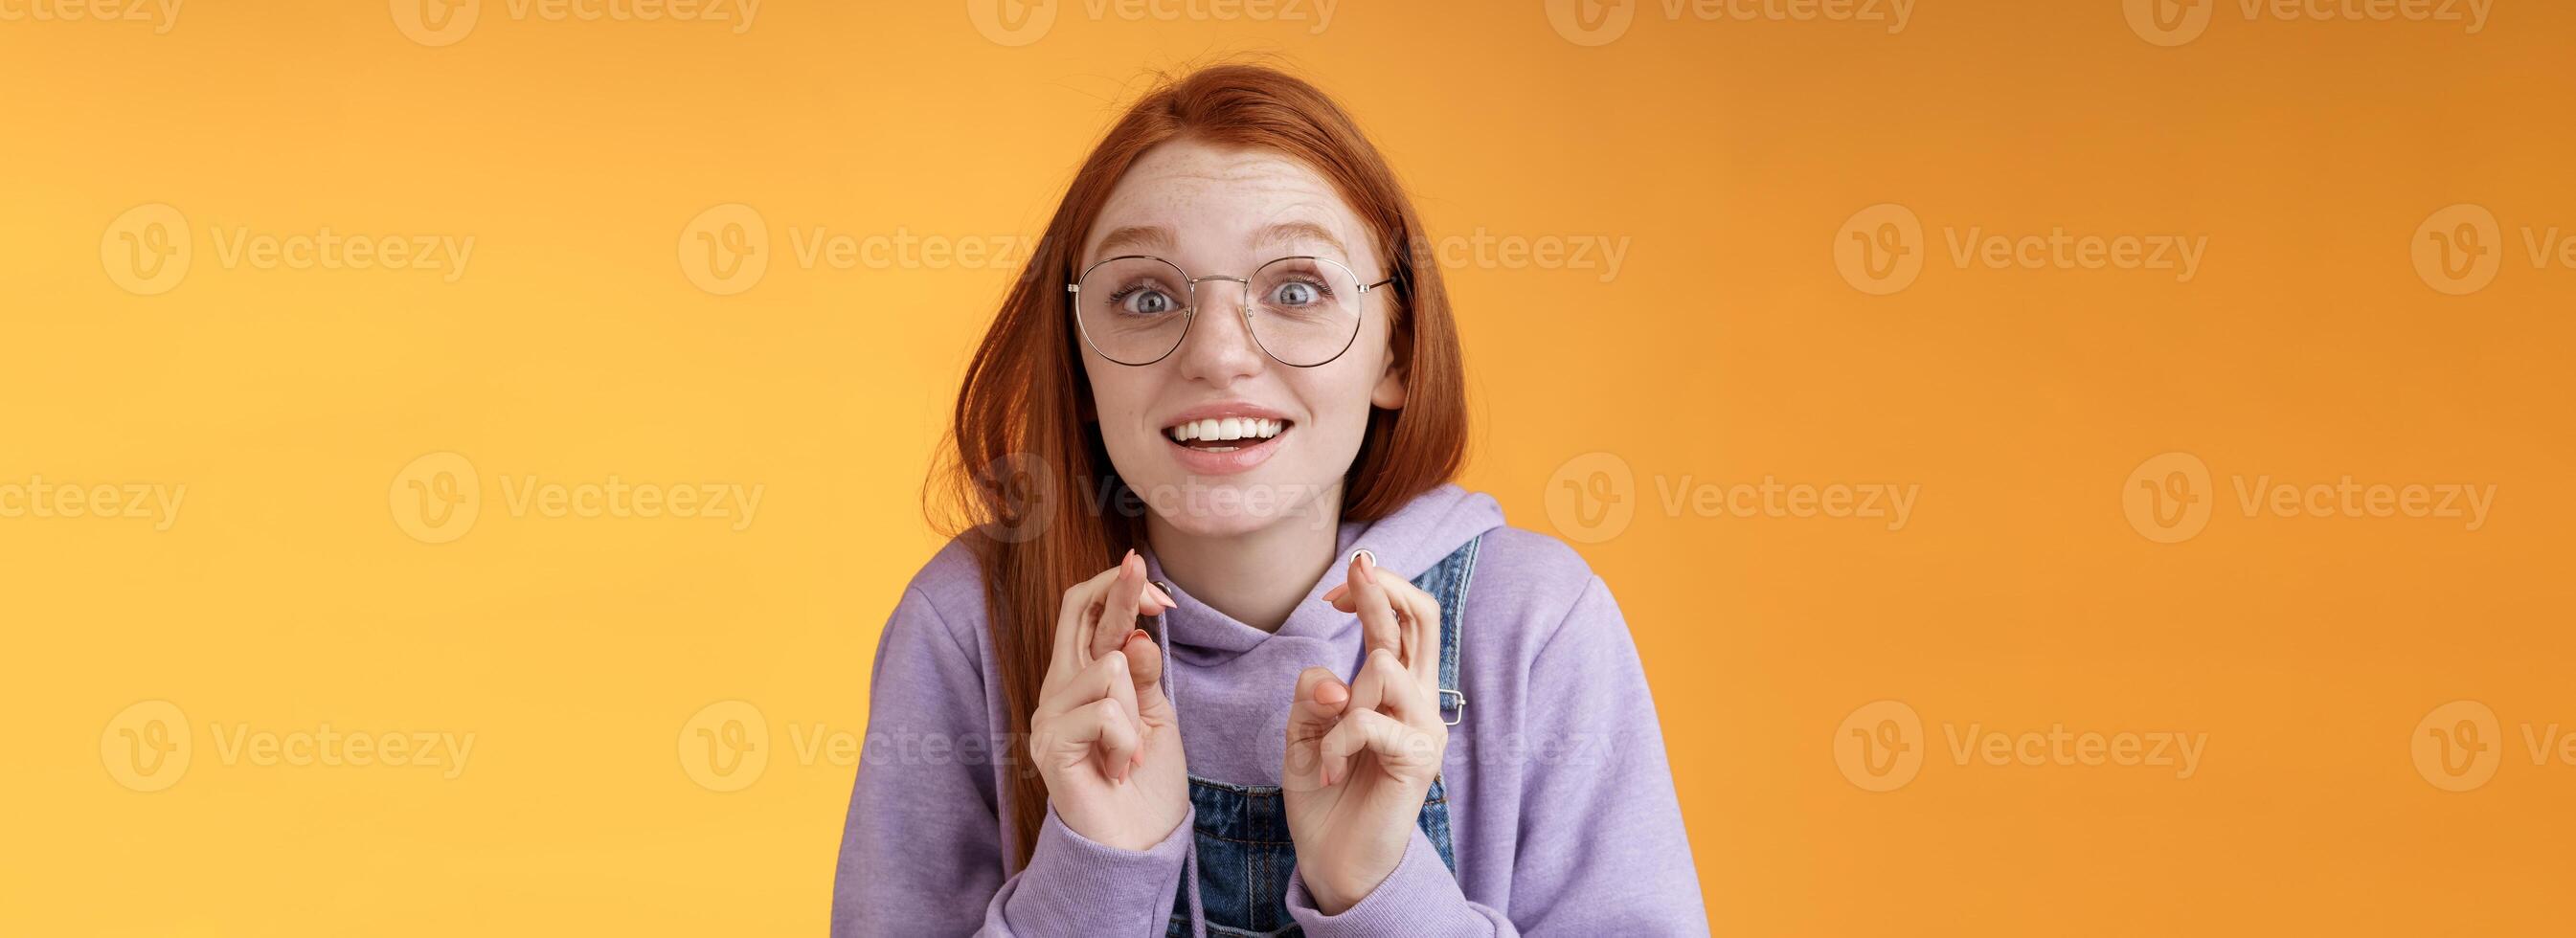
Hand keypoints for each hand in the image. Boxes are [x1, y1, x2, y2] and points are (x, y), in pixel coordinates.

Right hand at [1028, 550, 1188, 851]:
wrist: (1136, 846)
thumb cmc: (1146, 784)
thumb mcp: (1155, 718)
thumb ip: (1142, 676)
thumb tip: (1137, 634)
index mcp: (1083, 678)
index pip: (1086, 614)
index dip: (1117, 589)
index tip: (1156, 586)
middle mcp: (1058, 689)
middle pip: (1079, 614)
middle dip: (1118, 589)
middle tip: (1140, 563)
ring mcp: (1049, 715)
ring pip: (1109, 669)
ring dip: (1136, 715)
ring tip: (1128, 755)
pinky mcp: (1049, 744)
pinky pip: (1105, 712)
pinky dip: (1127, 741)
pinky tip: (1117, 770)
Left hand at [1283, 551, 1449, 914]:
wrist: (1336, 860)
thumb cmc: (1324, 793)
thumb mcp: (1305, 731)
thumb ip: (1315, 695)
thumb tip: (1334, 680)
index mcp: (1396, 687)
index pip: (1405, 618)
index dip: (1376, 589)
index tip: (1334, 590)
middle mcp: (1419, 699)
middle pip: (1423, 618)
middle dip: (1384, 587)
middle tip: (1355, 569)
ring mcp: (1424, 727)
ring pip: (1384, 667)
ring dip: (1337, 703)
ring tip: (1325, 747)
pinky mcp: (1418, 758)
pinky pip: (1366, 721)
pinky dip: (1332, 743)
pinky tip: (1326, 772)